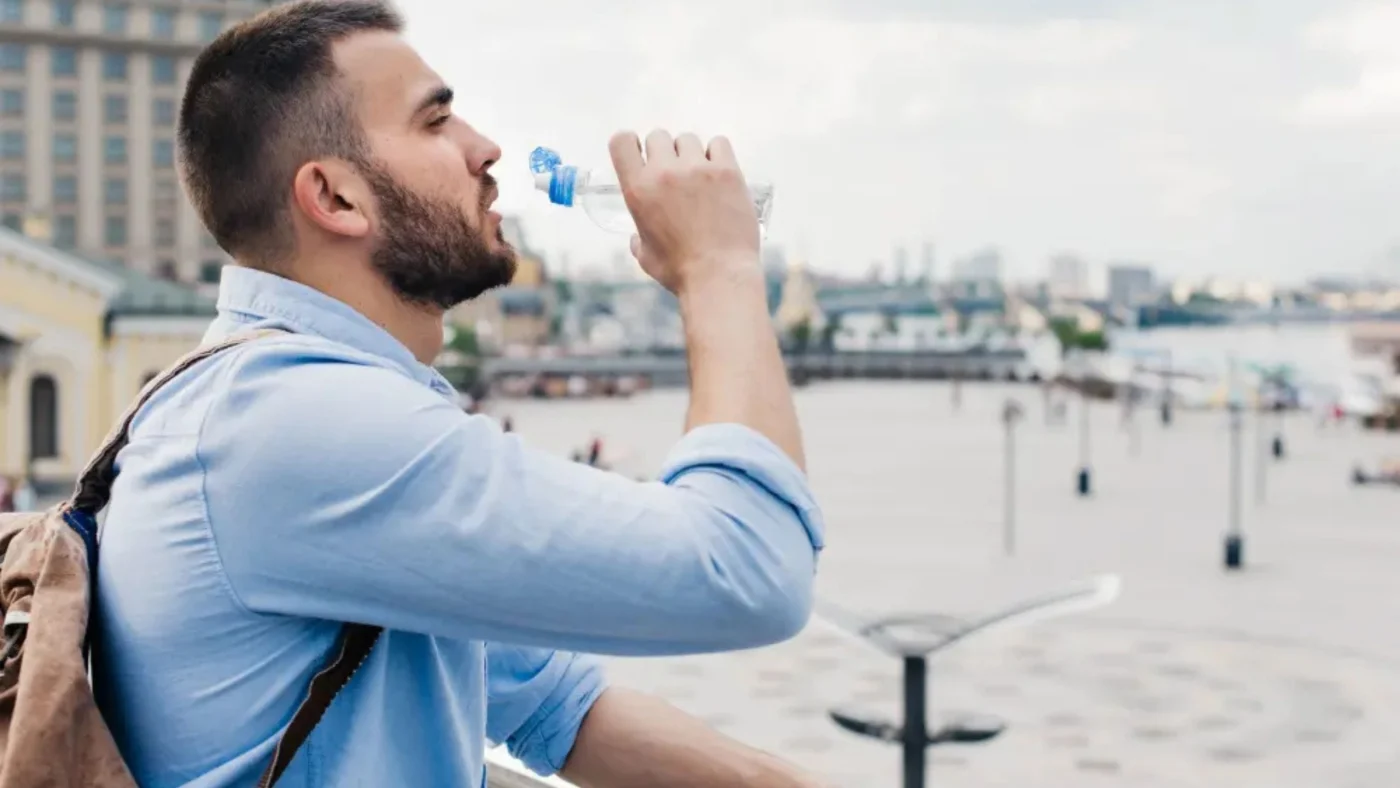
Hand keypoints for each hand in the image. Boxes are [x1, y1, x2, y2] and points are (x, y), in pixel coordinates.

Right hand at [608, 130, 760, 294]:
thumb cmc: (679, 271)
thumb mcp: (645, 255)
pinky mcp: (727, 171)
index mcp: (638, 189)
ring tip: (700, 179)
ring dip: (691, 155)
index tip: (640, 155)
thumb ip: (638, 236)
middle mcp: (665, 173)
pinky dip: (717, 155)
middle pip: (658, 136)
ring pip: (688, 139)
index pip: (622, 142)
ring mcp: (697, 169)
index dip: (630, 144)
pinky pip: (719, 143)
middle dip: (664, 153)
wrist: (719, 276)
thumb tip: (638, 235)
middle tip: (675, 176)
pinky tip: (719, 174)